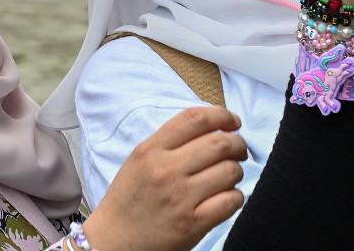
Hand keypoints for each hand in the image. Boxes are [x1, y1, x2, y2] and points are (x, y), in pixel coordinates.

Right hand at [83, 106, 246, 250]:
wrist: (113, 240)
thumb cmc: (129, 198)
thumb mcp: (139, 159)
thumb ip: (170, 141)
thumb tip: (214, 128)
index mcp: (151, 150)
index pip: (195, 119)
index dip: (222, 115)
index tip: (233, 121)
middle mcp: (166, 170)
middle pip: (219, 143)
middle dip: (238, 144)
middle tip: (239, 150)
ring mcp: (181, 198)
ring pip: (230, 171)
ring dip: (237, 171)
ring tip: (229, 176)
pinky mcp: (193, 224)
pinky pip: (231, 201)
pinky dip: (236, 196)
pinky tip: (226, 197)